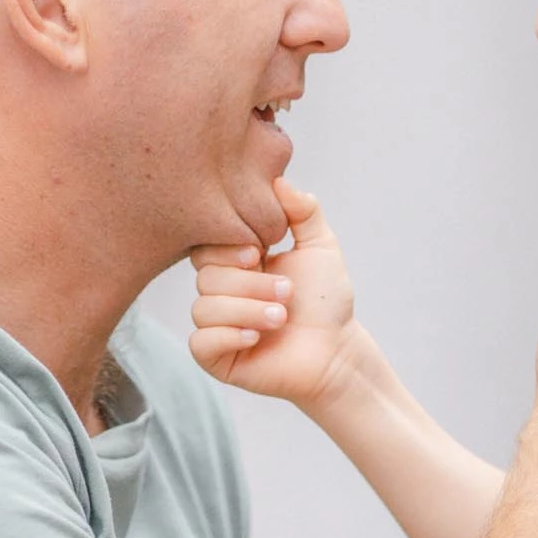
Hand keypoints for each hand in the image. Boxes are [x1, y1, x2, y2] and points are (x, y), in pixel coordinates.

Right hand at [190, 186, 361, 405]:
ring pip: (203, 308)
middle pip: (204, 277)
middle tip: (287, 291)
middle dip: (249, 283)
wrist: (336, 352)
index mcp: (236, 263)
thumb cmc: (326, 301)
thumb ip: (303, 211)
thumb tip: (278, 179)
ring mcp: (216, 325)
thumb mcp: (320, 247)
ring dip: (247, 310)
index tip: (260, 251)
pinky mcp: (216, 357)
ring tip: (283, 317)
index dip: (227, 247)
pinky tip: (257, 337)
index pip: (206, 245)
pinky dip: (228, 336)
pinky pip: (200, 342)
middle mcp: (221, 292)